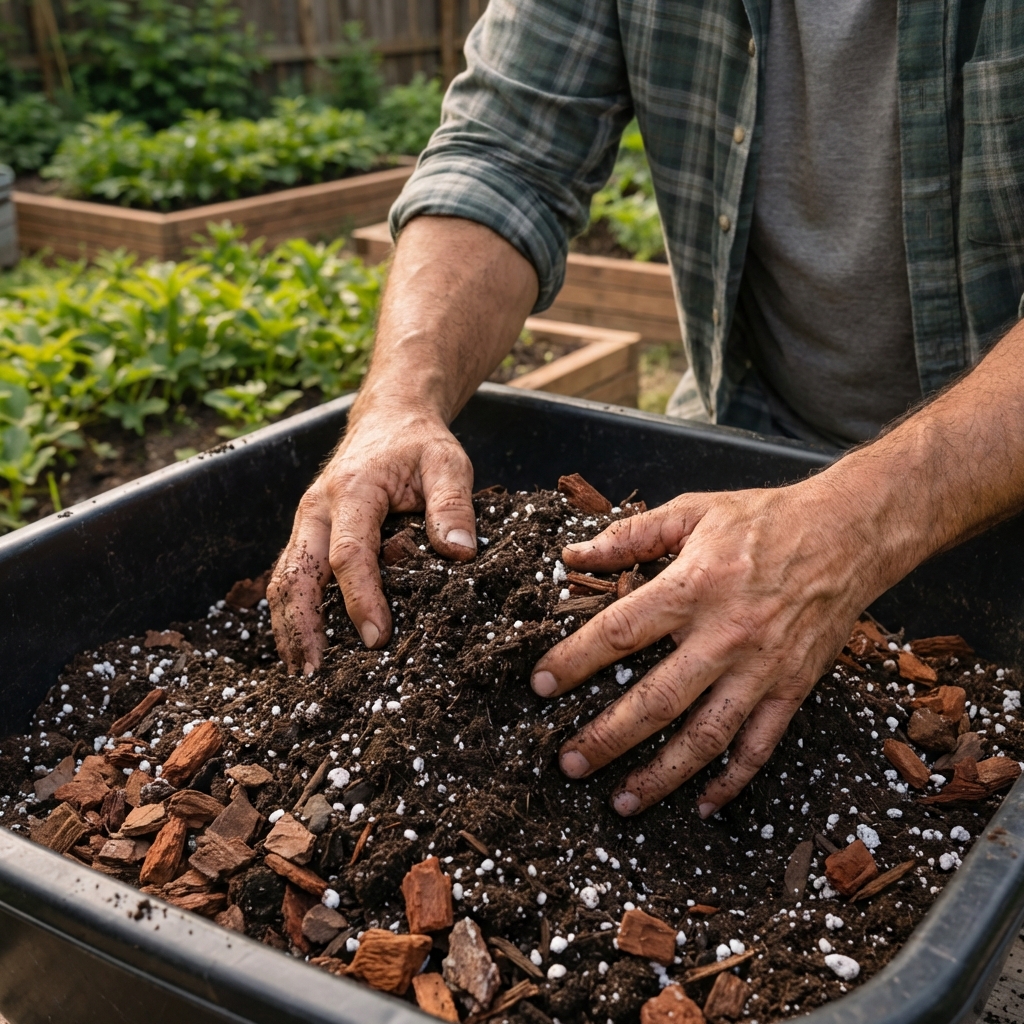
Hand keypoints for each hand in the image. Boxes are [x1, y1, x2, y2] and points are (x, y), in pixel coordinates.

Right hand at [268, 405, 476, 673]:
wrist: (389, 418)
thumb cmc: (419, 444)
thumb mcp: (448, 464)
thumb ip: (453, 506)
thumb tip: (461, 555)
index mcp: (354, 491)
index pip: (350, 554)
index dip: (361, 598)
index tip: (376, 638)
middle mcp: (319, 508)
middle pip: (297, 572)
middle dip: (301, 625)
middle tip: (312, 674)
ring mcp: (308, 521)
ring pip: (285, 577)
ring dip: (289, 625)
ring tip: (303, 671)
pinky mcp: (309, 533)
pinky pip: (292, 574)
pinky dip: (292, 612)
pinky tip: (305, 645)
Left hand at [530, 481, 885, 815]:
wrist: (847, 534)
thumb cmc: (765, 520)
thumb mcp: (693, 512)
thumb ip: (630, 535)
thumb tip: (574, 555)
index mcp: (692, 587)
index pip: (619, 633)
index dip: (574, 662)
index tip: (540, 686)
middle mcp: (724, 635)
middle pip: (656, 700)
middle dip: (607, 737)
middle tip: (569, 762)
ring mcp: (761, 669)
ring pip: (705, 737)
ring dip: (660, 775)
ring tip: (621, 801)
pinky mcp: (792, 688)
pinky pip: (759, 746)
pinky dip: (731, 782)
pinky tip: (701, 804)